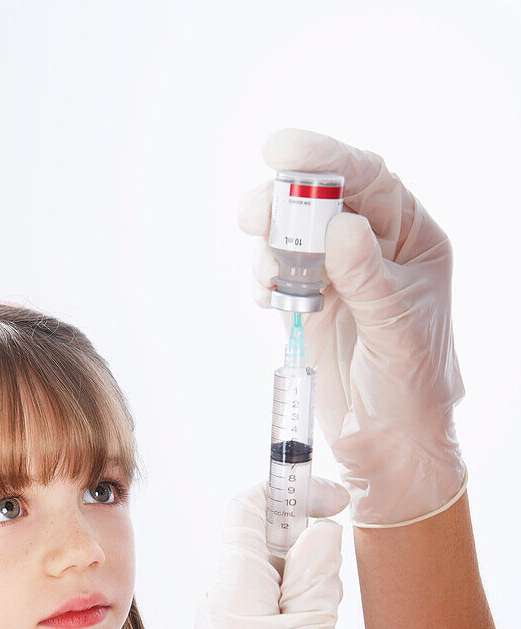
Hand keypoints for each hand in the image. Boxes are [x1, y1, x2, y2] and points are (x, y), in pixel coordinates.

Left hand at [164, 478, 345, 628]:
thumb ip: (317, 574)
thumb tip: (319, 531)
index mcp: (234, 583)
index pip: (252, 504)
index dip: (295, 490)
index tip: (335, 503)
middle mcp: (219, 596)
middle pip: (262, 537)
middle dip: (306, 547)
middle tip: (332, 588)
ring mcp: (221, 622)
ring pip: (266, 573)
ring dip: (302, 583)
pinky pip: (261, 605)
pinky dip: (291, 609)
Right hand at [238, 128, 466, 526]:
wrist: (390, 441)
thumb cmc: (412, 384)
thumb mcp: (397, 328)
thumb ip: (368, 276)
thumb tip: (340, 226)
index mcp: (412, 237)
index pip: (369, 180)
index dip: (324, 158)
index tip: (280, 152)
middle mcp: (375, 247)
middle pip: (321, 200)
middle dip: (283, 202)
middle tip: (252, 216)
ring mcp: (339, 273)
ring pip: (293, 235)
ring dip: (270, 246)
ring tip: (268, 279)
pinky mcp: (311, 303)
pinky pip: (279, 274)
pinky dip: (266, 280)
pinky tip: (269, 299)